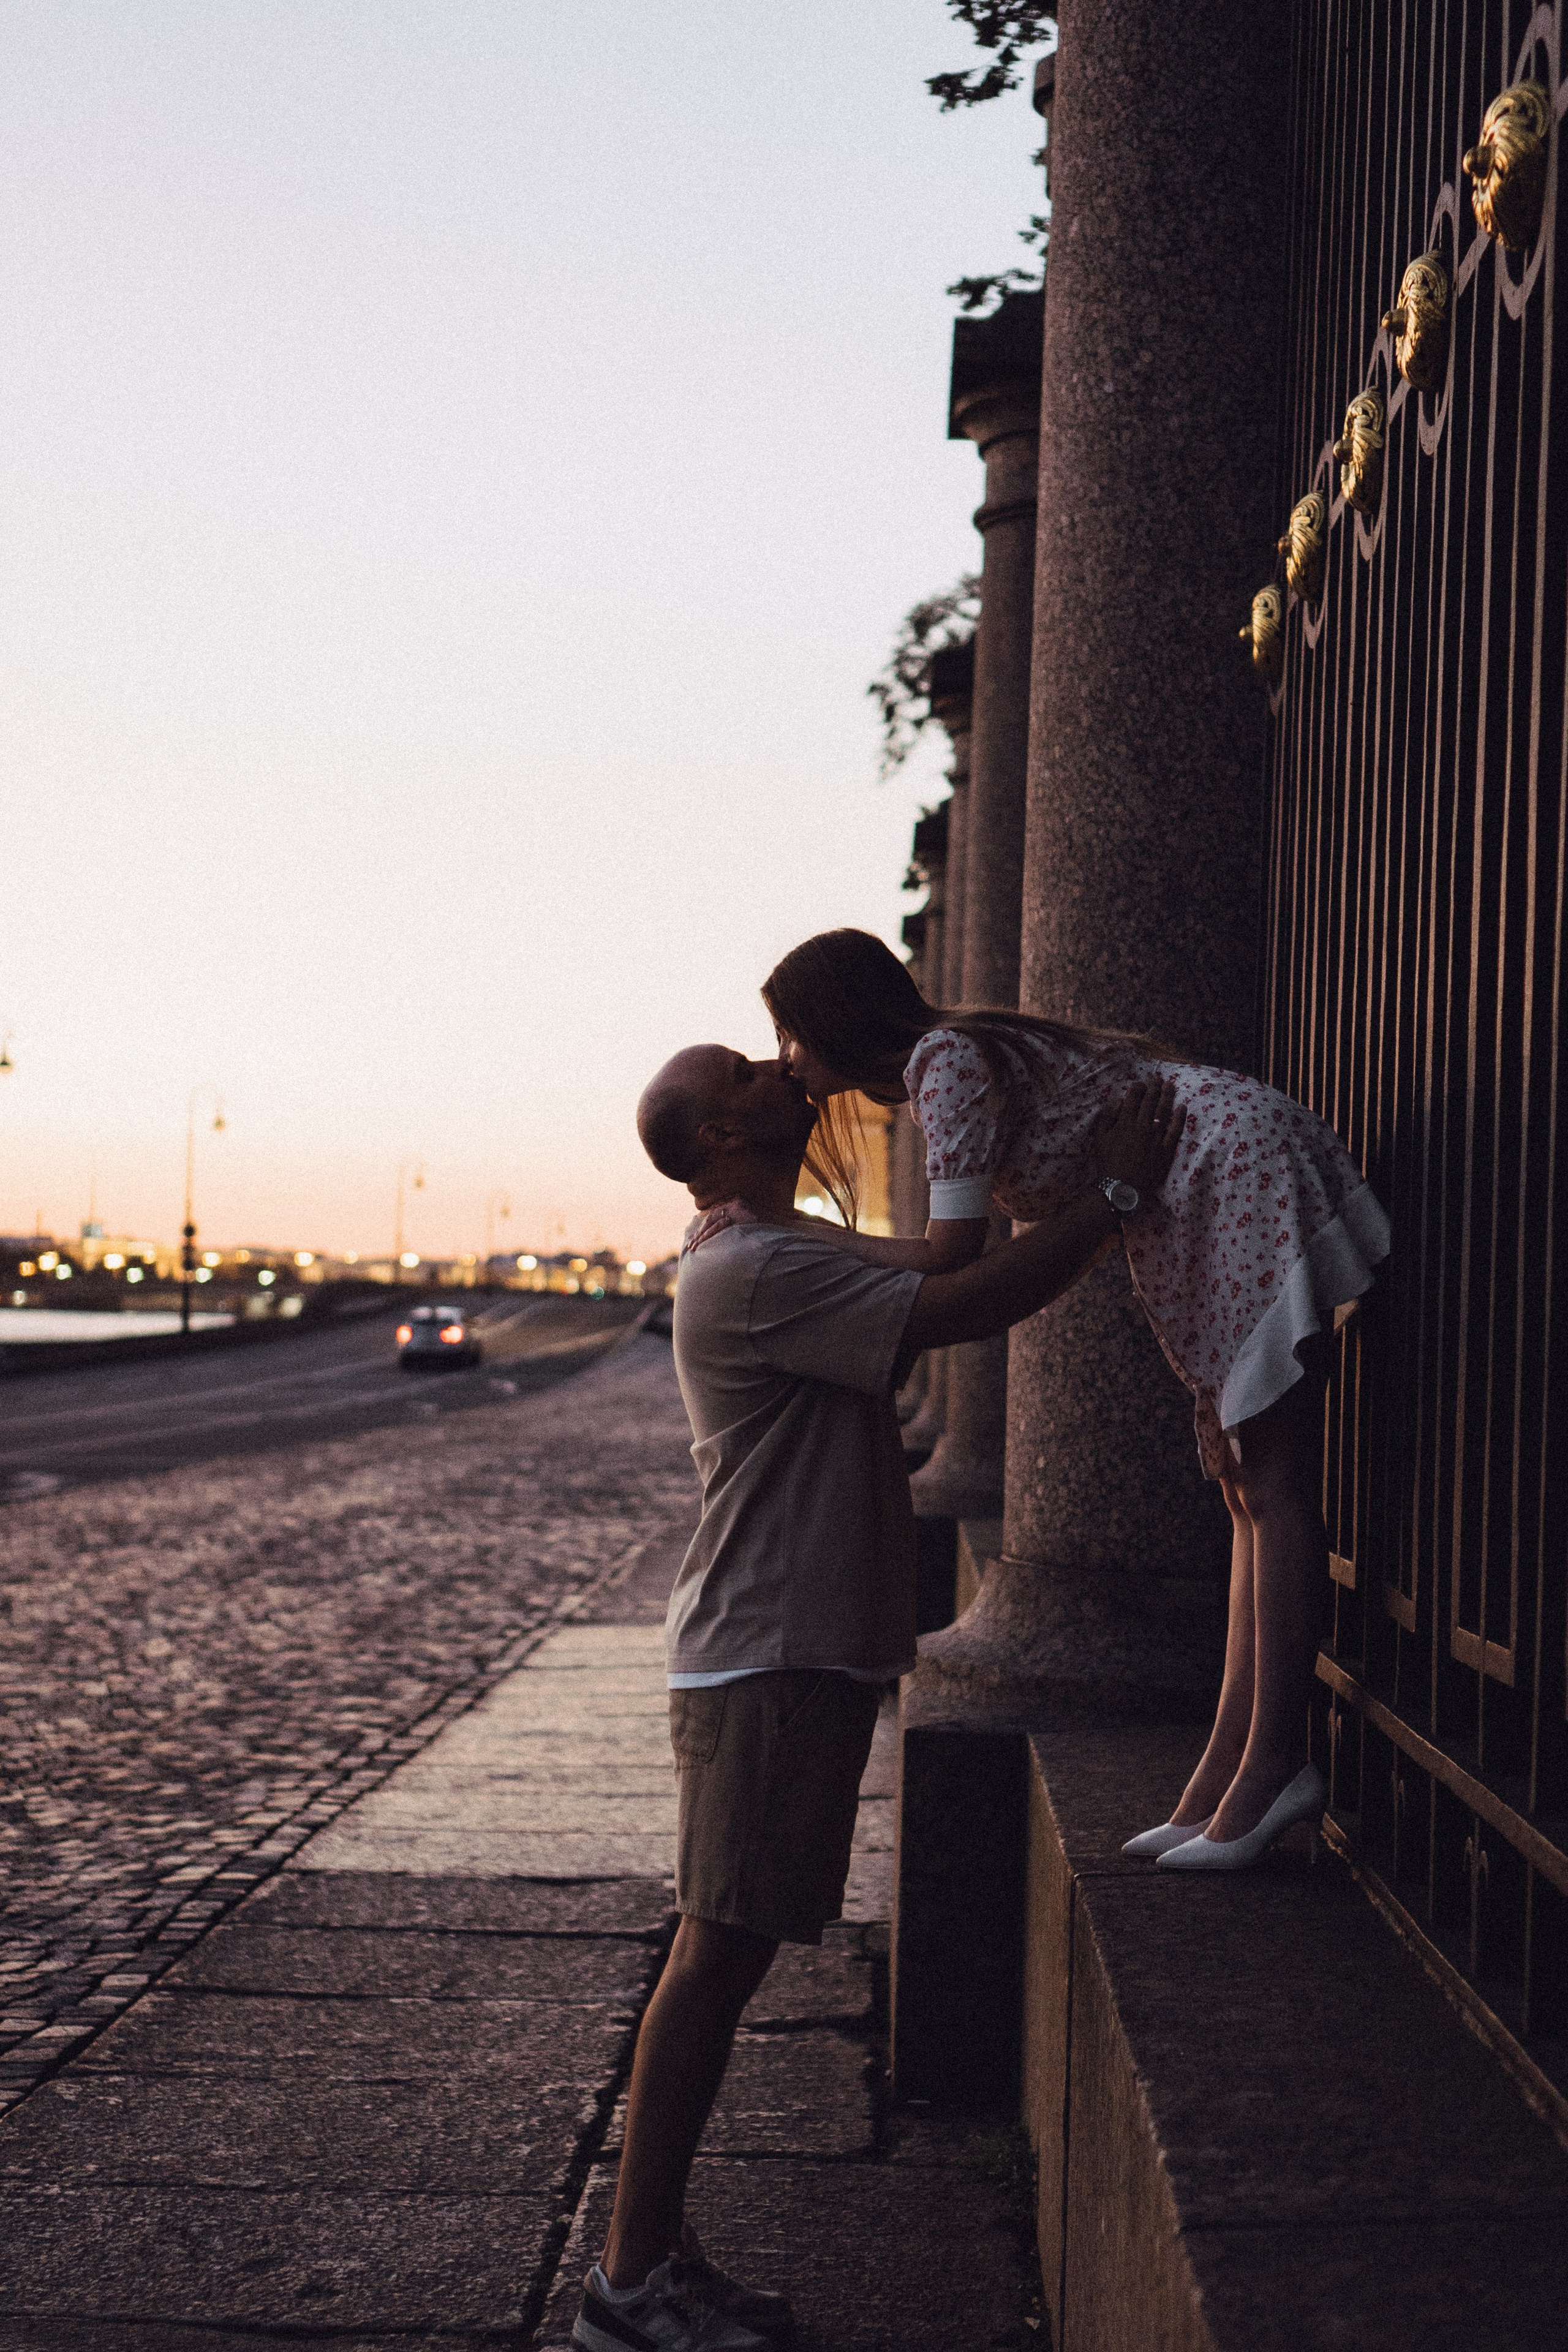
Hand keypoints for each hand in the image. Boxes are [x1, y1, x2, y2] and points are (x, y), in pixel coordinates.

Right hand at [1094, 1079, 1184, 1201]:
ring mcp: (1156, 1138)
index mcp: (1125, 1123)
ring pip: (1164, 1112)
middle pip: (1150, 1102)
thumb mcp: (1099, 1139)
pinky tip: (1182, 1107)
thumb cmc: (1108, 1164)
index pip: (1133, 1099)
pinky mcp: (1166, 1150)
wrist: (1122, 1186)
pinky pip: (1175, 1131)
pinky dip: (1179, 1118)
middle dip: (1154, 1088)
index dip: (1137, 1088)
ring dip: (1167, 1097)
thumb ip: (1106, 1118)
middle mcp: (1142, 1126)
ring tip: (1170, 1086)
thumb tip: (1117, 1101)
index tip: (1140, 1083)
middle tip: (1158, 1079)